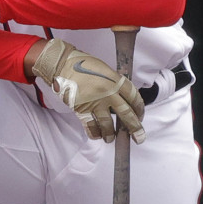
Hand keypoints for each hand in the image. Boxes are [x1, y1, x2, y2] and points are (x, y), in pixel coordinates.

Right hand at [31, 38, 145, 143]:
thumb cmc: (84, 65)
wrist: (62, 65)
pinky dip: (94, 133)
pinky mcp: (81, 109)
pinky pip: (90, 126)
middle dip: (134, 127)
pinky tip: (97, 136)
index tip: (140, 115)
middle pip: (126, 114)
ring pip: (108, 124)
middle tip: (139, 138)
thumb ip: (115, 84)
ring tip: (111, 138)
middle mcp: (108, 93)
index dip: (140, 109)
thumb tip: (123, 98)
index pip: (134, 97)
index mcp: (116, 81)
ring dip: (111, 134)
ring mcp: (95, 102)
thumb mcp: (106, 70)